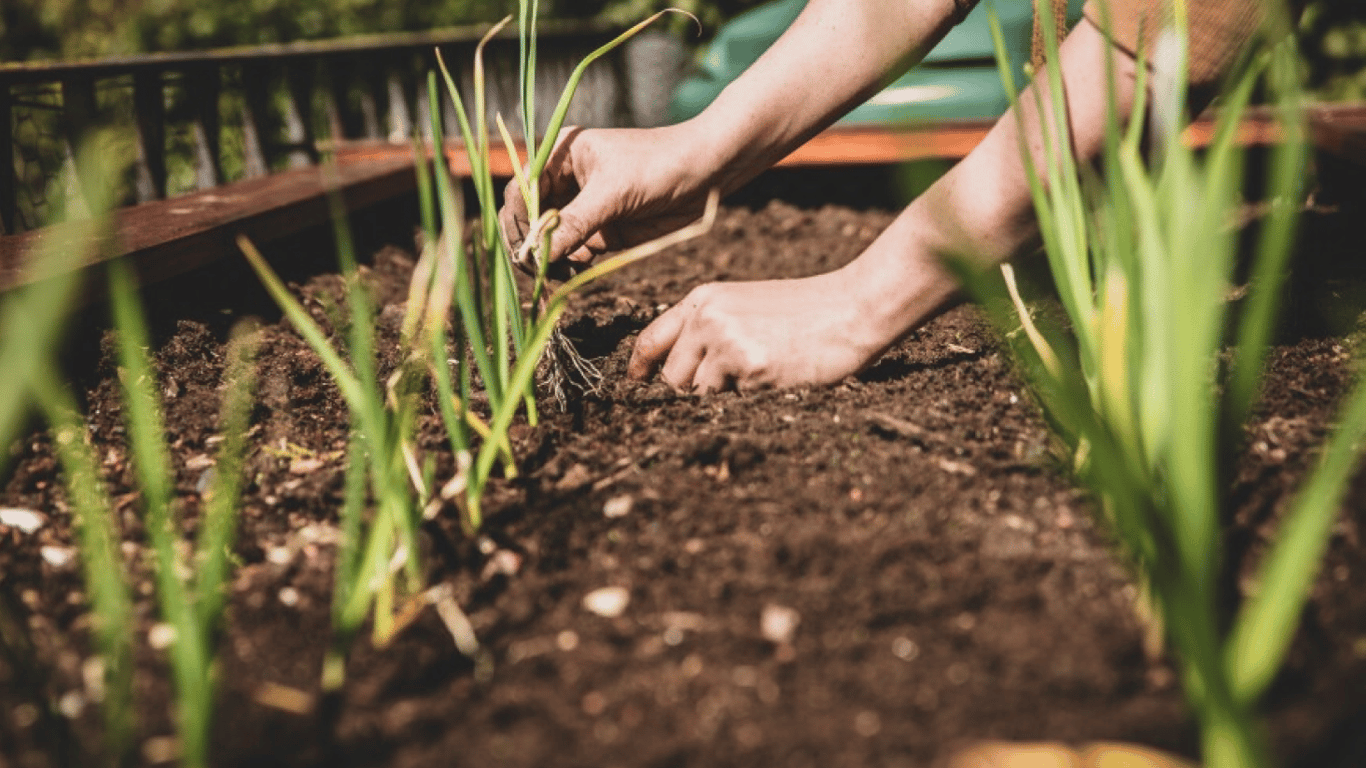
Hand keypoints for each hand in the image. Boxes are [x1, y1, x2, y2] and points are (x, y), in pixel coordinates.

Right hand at [499, 125, 715, 276]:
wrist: (706, 175)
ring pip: (549, 241)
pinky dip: (570, 266)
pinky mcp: (600, 232)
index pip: (522, 190)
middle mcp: (565, 182)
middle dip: (531, 244)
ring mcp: (582, 209)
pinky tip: (579, 270)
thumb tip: (540, 254)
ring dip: (550, 259)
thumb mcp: (614, 192)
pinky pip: (573, 254)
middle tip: (537, 269)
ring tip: (561, 272)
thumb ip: (576, 222)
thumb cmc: (659, 166)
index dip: (517, 219)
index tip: (524, 247)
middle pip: (529, 219)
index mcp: (560, 156)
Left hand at [625, 204, 966, 392]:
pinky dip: (750, 400)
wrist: (852, 308)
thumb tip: (675, 375)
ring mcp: (725, 341)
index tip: (636, 384)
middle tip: (734, 382)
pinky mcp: (748, 366)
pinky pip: (731, 403)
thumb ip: (710, 330)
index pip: (652, 339)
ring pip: (700, 394)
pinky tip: (778, 375)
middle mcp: (706, 317)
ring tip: (763, 371)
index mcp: (704, 299)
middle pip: (672, 378)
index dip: (640, 368)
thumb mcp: (747, 306)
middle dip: (695, 389)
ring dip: (725, 396)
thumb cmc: (807, 312)